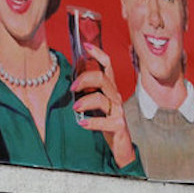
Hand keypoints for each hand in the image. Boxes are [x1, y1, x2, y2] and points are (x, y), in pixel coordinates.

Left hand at [70, 42, 135, 167]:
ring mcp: (118, 111)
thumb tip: (73, 76)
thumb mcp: (98, 104)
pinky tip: (81, 123)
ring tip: (75, 108)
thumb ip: (89, 91)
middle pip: (103, 78)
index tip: (86, 46)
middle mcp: (116, 97)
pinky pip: (104, 121)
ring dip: (85, 101)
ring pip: (101, 98)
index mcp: (111, 89)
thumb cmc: (107, 122)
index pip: (107, 66)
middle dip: (85, 79)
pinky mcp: (118, 125)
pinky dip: (91, 122)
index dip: (98, 54)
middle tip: (72, 87)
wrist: (121, 146)